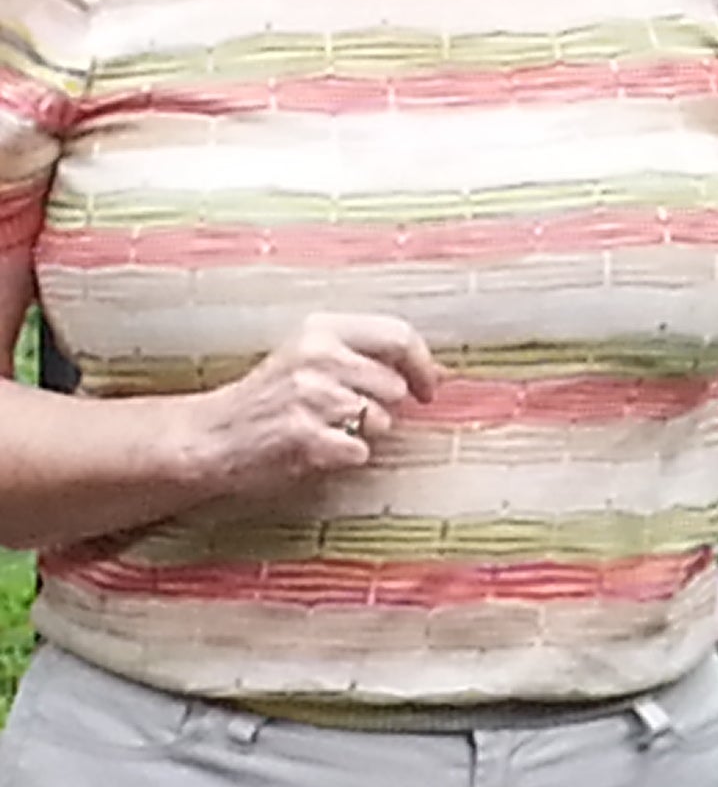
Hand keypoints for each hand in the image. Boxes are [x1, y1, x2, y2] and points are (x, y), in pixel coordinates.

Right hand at [183, 313, 443, 500]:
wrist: (210, 435)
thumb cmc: (269, 399)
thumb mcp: (311, 358)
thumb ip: (367, 357)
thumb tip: (439, 372)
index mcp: (321, 329)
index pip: (399, 335)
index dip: (423, 366)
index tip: (428, 390)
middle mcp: (317, 356)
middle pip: (394, 387)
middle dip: (380, 408)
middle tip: (342, 415)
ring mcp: (310, 396)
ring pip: (380, 421)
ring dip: (360, 433)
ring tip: (321, 429)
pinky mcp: (305, 436)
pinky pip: (359, 451)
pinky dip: (344, 457)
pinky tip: (313, 449)